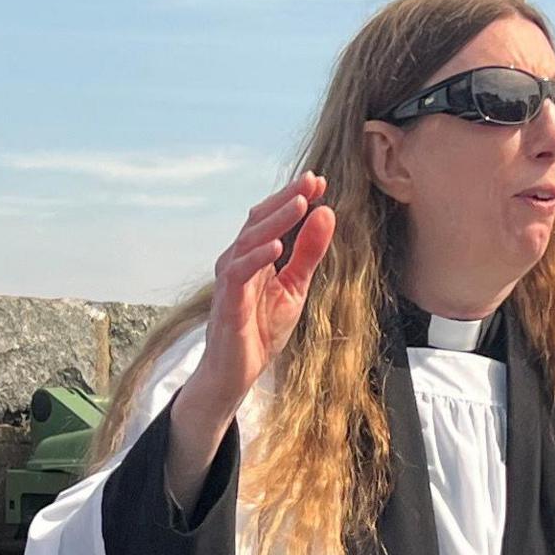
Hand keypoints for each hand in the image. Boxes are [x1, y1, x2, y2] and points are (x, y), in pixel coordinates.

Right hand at [169, 176, 334, 502]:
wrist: (237, 373)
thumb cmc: (261, 330)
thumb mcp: (295, 287)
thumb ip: (308, 253)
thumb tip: (326, 213)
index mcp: (255, 255)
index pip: (273, 217)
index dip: (294, 197)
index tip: (319, 181)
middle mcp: (239, 259)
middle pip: (259, 220)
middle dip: (286, 199)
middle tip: (311, 182)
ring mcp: (231, 278)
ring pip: (249, 240)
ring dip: (275, 221)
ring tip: (299, 204)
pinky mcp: (228, 300)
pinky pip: (239, 272)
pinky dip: (258, 257)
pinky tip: (277, 247)